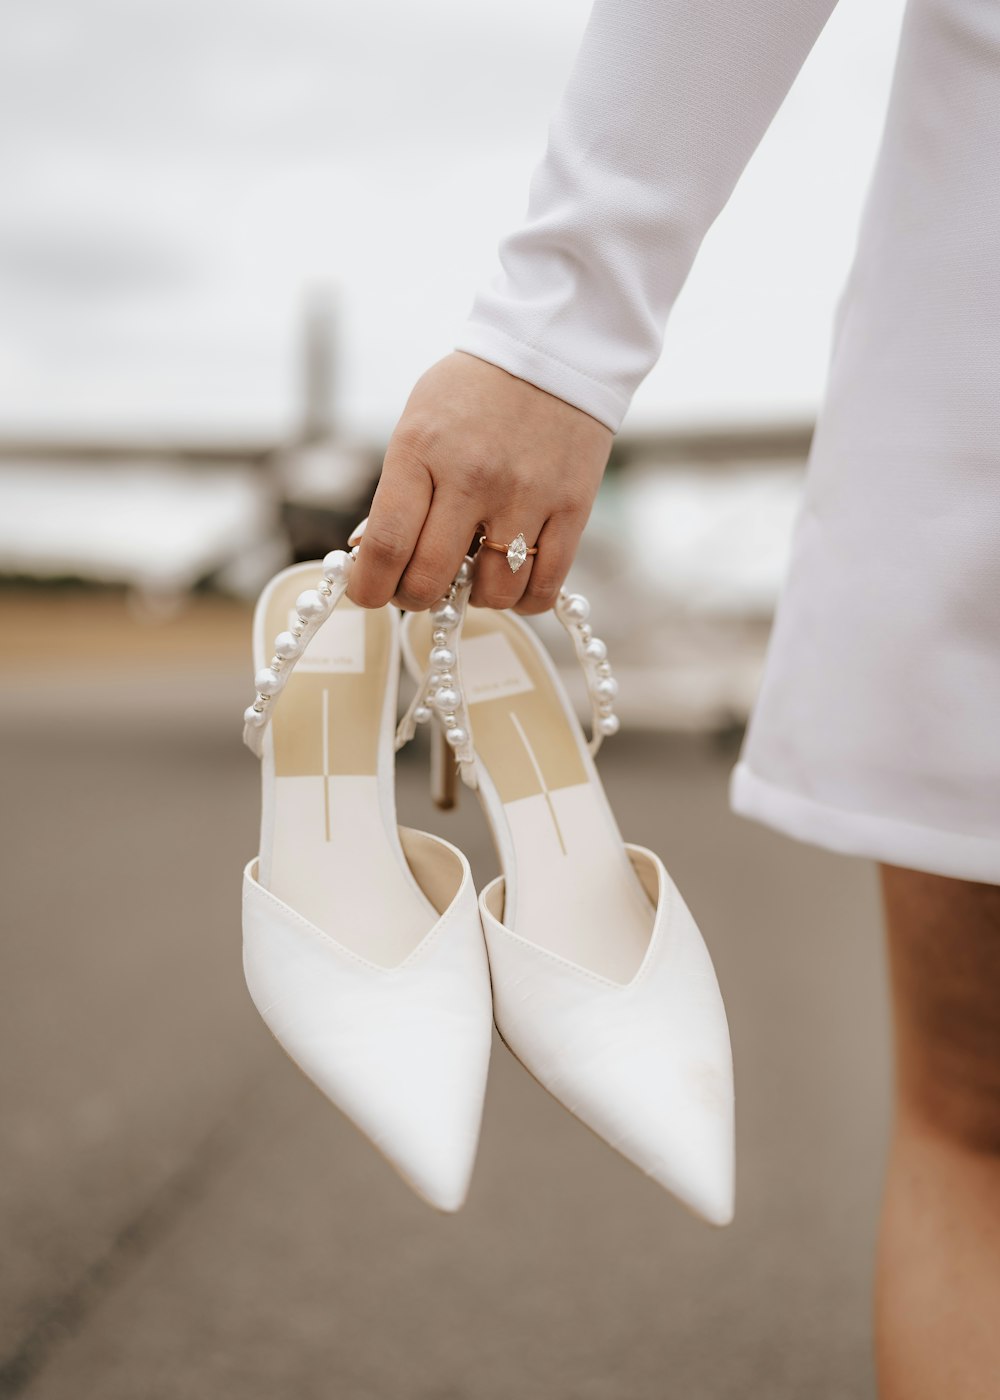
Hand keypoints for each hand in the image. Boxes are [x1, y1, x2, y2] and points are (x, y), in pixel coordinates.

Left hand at [347, 352, 612, 613]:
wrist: (552, 350)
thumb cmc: (472, 393)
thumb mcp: (417, 426)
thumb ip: (397, 493)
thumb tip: (371, 560)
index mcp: (420, 451)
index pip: (385, 546)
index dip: (370, 587)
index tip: (371, 592)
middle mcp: (472, 477)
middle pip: (431, 579)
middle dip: (414, 596)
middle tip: (418, 585)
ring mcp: (526, 496)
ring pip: (492, 594)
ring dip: (474, 598)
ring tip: (473, 572)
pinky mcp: (572, 509)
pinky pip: (544, 588)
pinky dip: (522, 599)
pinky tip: (511, 578)